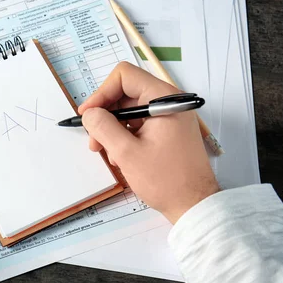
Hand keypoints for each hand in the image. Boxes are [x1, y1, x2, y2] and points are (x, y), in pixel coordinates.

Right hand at [79, 62, 218, 223]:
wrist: (194, 206)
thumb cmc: (165, 180)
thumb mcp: (126, 152)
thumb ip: (103, 127)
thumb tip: (90, 113)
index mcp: (164, 99)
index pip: (125, 76)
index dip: (101, 93)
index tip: (88, 115)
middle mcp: (168, 102)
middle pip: (125, 93)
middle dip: (105, 115)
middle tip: (94, 139)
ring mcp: (169, 116)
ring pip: (129, 110)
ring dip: (112, 128)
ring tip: (107, 152)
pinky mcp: (167, 130)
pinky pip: (138, 123)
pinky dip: (124, 136)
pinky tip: (120, 156)